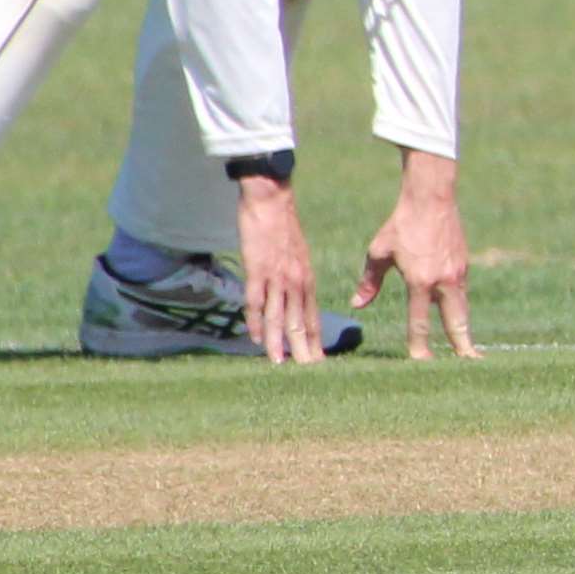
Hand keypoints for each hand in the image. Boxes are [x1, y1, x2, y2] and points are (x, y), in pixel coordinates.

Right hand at [234, 173, 324, 363]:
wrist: (271, 200)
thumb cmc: (281, 228)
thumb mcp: (296, 256)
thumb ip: (296, 277)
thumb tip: (292, 297)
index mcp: (307, 279)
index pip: (312, 317)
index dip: (314, 340)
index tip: (317, 362)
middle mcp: (296, 281)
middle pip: (300, 322)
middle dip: (303, 349)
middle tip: (308, 373)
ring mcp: (276, 276)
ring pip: (280, 316)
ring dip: (278, 342)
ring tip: (279, 365)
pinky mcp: (257, 269)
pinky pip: (257, 301)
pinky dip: (257, 321)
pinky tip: (256, 338)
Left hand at [363, 151, 483, 359]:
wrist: (432, 197)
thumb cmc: (401, 224)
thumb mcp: (378, 252)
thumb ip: (370, 281)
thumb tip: (358, 305)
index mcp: (420, 281)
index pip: (420, 322)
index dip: (421, 346)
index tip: (421, 364)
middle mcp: (443, 281)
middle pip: (456, 322)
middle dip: (462, 346)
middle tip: (469, 365)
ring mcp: (458, 273)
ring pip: (463, 309)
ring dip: (464, 329)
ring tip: (469, 350)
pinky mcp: (463, 265)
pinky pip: (461, 293)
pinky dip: (460, 308)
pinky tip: (458, 317)